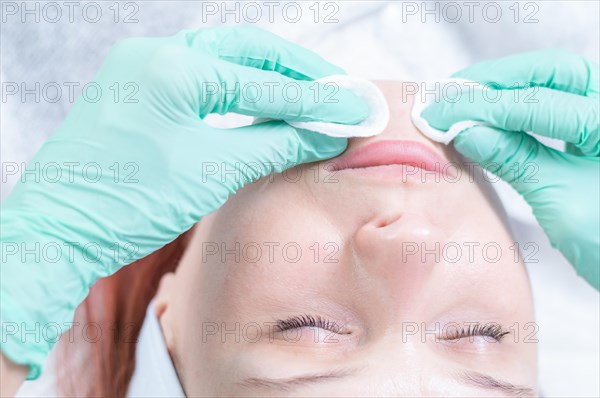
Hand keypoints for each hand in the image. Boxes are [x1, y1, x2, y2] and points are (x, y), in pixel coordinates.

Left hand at [0, 26, 367, 377]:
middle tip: (338, 90)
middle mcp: (156, 55)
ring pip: (224, 60)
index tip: (356, 108)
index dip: (317, 100)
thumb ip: (275, 145)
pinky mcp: (139, 90)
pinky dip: (238, 90)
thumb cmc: (127, 202)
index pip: (265, 83)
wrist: (61, 231)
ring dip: (269, 77)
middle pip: (247, 50)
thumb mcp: (212, 171)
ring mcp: (143, 69)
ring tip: (311, 95)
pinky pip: (202, 79)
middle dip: (298, 72)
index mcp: (173, 68)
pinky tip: (264, 103)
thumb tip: (324, 136)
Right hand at [422, 49, 598, 289]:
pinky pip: (558, 104)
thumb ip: (513, 159)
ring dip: (507, 86)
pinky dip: (521, 105)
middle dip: (497, 79)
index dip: (481, 106)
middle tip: (451, 93)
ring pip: (556, 82)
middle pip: (552, 72)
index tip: (438, 113)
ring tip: (464, 98)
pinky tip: (492, 115)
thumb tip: (463, 130)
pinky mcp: (597, 134)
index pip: (536, 102)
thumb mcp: (560, 202)